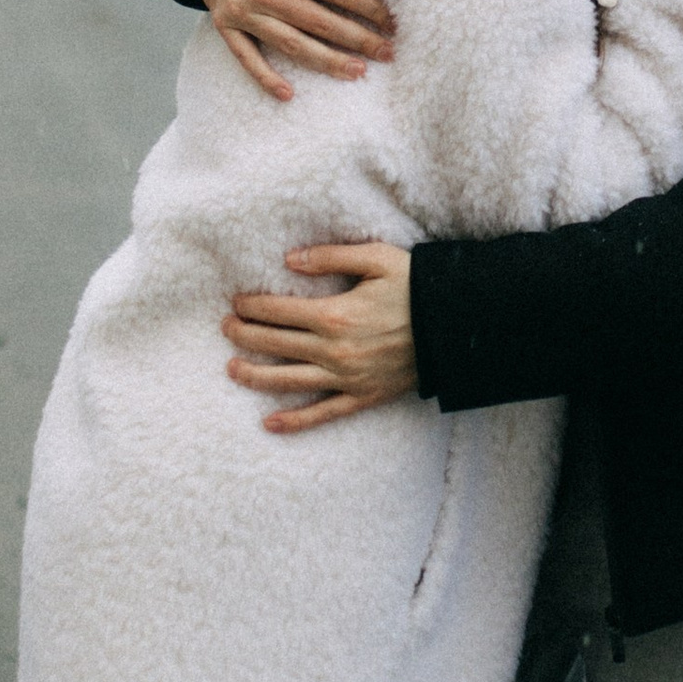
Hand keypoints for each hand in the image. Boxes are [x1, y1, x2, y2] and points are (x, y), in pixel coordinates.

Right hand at [201, 0, 393, 99]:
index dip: (369, 8)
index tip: (393, 21)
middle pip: (321, 23)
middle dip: (358, 40)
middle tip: (389, 53)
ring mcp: (241, 10)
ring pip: (291, 44)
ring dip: (325, 62)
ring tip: (358, 73)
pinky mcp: (224, 21)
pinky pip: (246, 56)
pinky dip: (265, 77)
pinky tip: (289, 95)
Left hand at [224, 243, 415, 433]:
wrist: (456, 326)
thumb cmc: (417, 286)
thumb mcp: (377, 258)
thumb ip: (331, 257)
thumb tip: (290, 260)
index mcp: (334, 314)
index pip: (277, 311)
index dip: (251, 306)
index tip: (236, 303)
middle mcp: (334, 350)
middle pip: (275, 344)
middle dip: (244, 335)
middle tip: (226, 328)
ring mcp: (347, 378)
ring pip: (288, 380)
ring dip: (254, 376)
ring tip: (232, 370)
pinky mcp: (363, 396)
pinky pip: (323, 413)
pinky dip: (295, 421)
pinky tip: (270, 424)